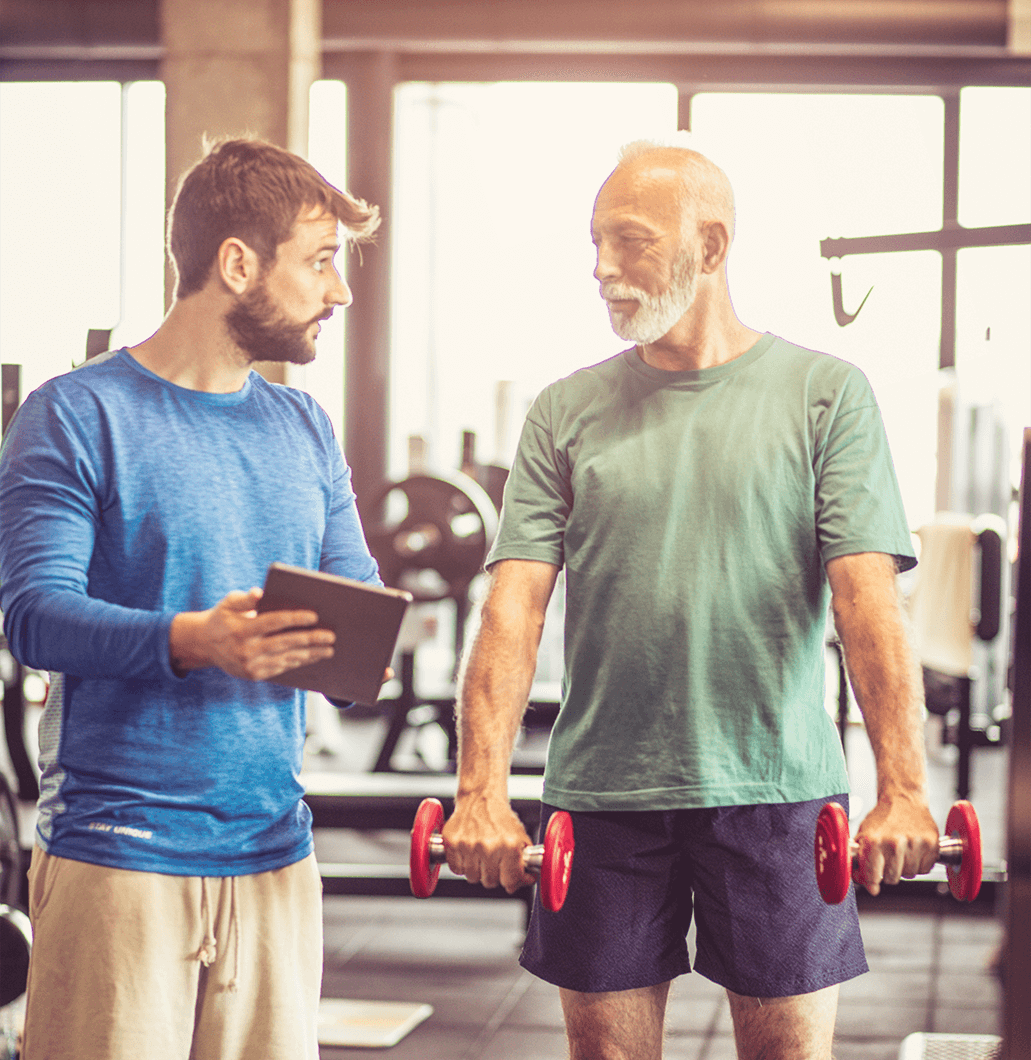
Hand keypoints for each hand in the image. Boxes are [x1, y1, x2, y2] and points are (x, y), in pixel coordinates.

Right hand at [170, 587, 334, 680]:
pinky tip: (312, 656)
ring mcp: (250, 665)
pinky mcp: (254, 675)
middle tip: (331, 636)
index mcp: (241, 629)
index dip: (294, 619)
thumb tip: (260, 593)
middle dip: (310, 639)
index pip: (273, 622)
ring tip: (329, 649)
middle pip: (284, 643)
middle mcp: (245, 650)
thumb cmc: (223, 617)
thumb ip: (245, 598)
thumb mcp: (229, 602)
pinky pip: (281, 668)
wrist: (205, 644)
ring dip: (310, 654)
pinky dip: (298, 662)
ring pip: (286, 659)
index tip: (314, 616)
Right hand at [441, 795, 535, 893]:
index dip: (514, 882)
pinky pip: (457, 869)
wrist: (480, 796)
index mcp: (508, 845)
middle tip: (495, 860)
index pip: (510, 881)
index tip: (513, 878)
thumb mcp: (520, 835)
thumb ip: (524, 860)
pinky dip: (462, 864)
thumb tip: (526, 879)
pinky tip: (469, 852)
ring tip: (481, 854)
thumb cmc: (499, 815)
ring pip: (473, 878)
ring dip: (478, 870)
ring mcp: (468, 845)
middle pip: (491, 882)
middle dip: (495, 874)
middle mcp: (488, 846)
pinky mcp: (452, 843)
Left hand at [852, 794, 939, 895]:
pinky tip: (914, 849)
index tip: (873, 887)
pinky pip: (925, 869)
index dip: (871, 883)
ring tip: (902, 850)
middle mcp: (894, 844)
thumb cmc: (883, 818)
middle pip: (891, 879)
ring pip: (909, 875)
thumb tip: (858, 880)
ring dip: (905, 867)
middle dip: (888, 872)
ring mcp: (914, 844)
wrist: (903, 799)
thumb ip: (859, 857)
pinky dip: (920, 863)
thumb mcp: (864, 833)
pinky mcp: (931, 844)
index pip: (872, 876)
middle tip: (889, 858)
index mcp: (873, 841)